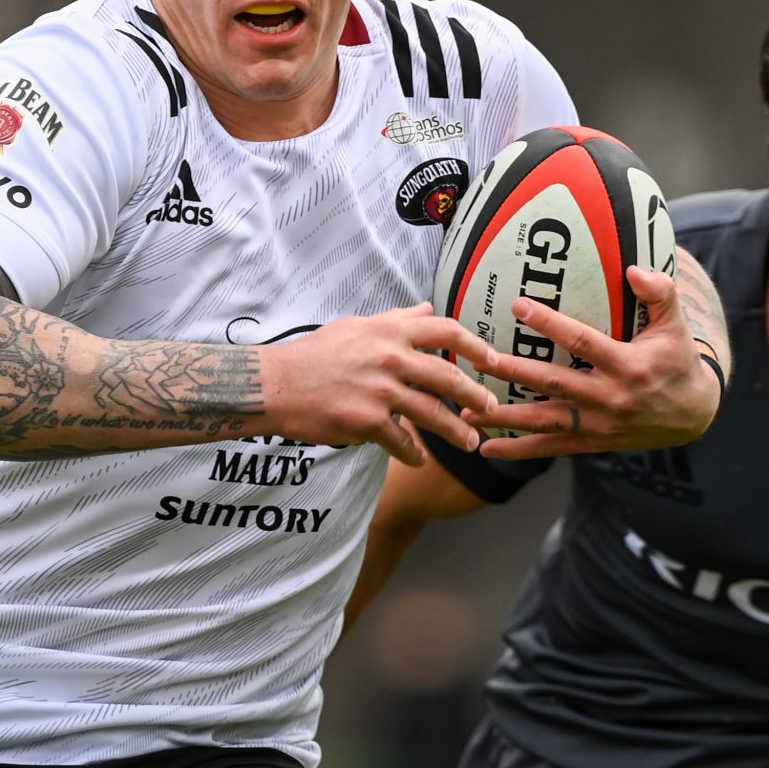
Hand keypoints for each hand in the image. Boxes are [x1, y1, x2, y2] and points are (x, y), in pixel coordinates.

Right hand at [260, 304, 500, 463]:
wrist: (276, 385)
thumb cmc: (314, 355)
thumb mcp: (357, 326)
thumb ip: (395, 320)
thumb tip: (426, 307)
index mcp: (390, 331)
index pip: (446, 330)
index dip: (476, 345)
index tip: (492, 360)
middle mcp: (390, 358)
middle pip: (449, 376)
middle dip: (476, 396)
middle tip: (491, 410)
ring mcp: (381, 391)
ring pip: (433, 413)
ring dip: (457, 432)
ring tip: (470, 443)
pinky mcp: (368, 421)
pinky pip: (402, 442)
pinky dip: (413, 454)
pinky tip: (418, 460)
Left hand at [468, 265, 720, 457]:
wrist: (693, 415)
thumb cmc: (678, 361)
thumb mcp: (677, 325)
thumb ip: (660, 292)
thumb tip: (633, 269)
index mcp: (629, 365)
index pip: (582, 342)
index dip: (550, 324)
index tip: (518, 305)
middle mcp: (610, 398)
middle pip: (553, 383)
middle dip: (513, 372)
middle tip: (477, 360)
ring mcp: (598, 424)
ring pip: (545, 421)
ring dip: (505, 417)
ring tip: (468, 409)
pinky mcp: (592, 443)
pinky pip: (550, 449)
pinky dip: (518, 450)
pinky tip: (485, 447)